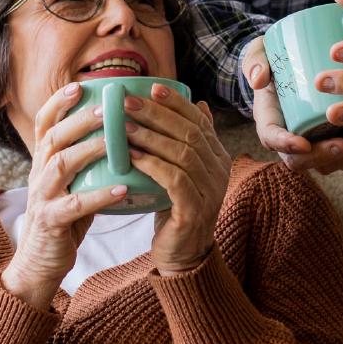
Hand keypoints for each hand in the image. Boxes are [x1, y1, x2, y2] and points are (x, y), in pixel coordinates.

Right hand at [1, 82, 130, 309]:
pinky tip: (123, 188)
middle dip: (80, 119)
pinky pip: (75, 205)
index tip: (80, 85)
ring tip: (116, 139)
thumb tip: (121, 130)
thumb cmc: (64, 219)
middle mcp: (38, 175)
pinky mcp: (50, 222)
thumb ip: (86, 160)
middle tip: (107, 107)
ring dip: (89, 148)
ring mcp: (42, 198)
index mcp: (43, 162)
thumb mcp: (71, 184)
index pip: (44, 123)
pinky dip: (99, 194)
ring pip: (61, 164)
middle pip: (54, 137)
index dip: (58, 102)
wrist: (40, 264)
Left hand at [121, 84, 231, 275]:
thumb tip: (199, 102)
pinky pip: (174, 179)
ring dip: (150, 136)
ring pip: (182, 153)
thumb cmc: (177, 209)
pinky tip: (131, 155)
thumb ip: (191, 141)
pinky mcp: (195, 210)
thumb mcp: (186, 171)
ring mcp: (210, 191)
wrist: (183, 255)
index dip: (177, 102)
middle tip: (129, 102)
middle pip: (190, 132)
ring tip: (123, 125)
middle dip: (158, 114)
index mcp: (218, 157)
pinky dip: (152, 164)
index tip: (152, 87)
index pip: (200, 120)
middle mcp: (219, 171)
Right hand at [243, 37, 342, 175]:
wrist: (291, 63)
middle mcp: (290, 137)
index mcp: (270, 119)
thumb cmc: (274, 59)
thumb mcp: (259, 54)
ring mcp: (313, 142)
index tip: (303, 143)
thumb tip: (258, 79)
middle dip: (326, 156)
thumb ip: (255, 61)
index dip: (286, 145)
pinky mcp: (332, 141)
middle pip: (303, 160)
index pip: (272, 138)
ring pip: (329, 164)